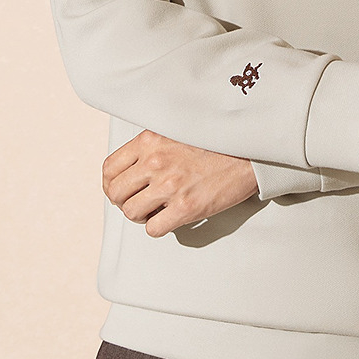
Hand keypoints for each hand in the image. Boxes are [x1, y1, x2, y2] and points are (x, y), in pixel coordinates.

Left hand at [102, 130, 258, 236]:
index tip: (121, 189)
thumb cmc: (215, 141)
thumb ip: (152, 145)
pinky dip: (159, 227)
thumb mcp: (176, 130)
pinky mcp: (186, 207)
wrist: (249, 150)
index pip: (109, 169)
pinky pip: (154, 229)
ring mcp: (170, 185)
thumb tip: (130, 167)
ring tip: (156, 209)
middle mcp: (156, 161)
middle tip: (139, 202)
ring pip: (132, 213)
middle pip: (116, 193)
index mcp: (150, 140)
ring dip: (141, 216)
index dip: (111, 184)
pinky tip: (171, 217)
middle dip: (124, 202)